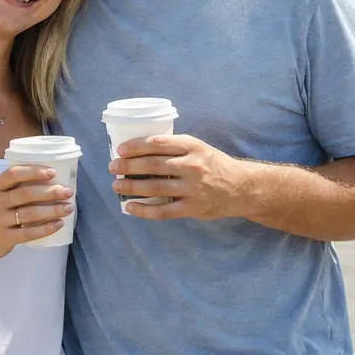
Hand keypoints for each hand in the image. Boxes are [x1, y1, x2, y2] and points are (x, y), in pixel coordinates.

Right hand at [0, 165, 73, 263]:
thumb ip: (17, 186)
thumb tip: (53, 178)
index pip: (13, 174)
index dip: (34, 171)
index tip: (53, 172)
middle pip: (25, 194)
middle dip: (50, 192)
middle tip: (67, 191)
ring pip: (29, 213)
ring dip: (52, 210)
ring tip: (68, 208)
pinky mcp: (5, 238)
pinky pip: (28, 233)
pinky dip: (46, 228)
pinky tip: (59, 224)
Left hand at [109, 134, 249, 220]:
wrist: (241, 188)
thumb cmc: (213, 165)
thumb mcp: (198, 148)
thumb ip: (175, 147)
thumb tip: (139, 149)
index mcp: (192, 146)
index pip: (158, 143)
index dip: (136, 146)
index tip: (120, 150)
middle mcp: (192, 166)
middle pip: (153, 165)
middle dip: (128, 166)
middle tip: (113, 167)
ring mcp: (192, 188)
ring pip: (155, 187)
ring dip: (131, 187)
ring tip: (116, 186)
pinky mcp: (192, 208)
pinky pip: (163, 211)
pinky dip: (143, 210)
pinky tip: (130, 207)